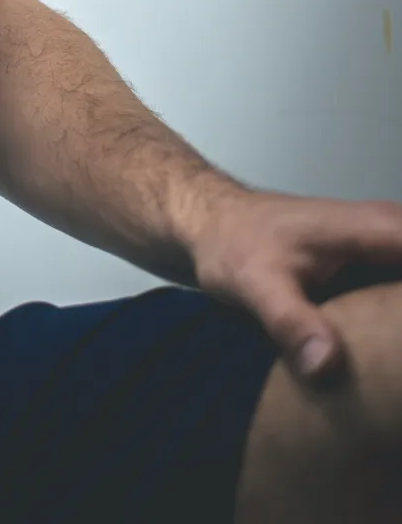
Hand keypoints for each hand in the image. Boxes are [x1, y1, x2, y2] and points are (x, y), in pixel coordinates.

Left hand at [187, 183, 401, 384]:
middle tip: (401, 369)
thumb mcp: (256, 285)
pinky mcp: (374, 268)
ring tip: (396, 370)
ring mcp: (385, 249)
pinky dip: (400, 320)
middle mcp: (392, 233)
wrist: (211, 224)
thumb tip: (328, 364)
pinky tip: (391, 357)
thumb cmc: (233, 245)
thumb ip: (292, 321)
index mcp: (378, 230)